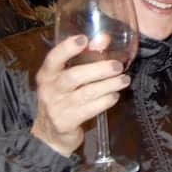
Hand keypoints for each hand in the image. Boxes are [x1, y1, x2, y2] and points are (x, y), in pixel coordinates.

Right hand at [31, 35, 130, 156]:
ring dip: (109, 85)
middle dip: (99, 70)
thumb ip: (85, 57)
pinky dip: (105, 101)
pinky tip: (115, 96)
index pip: (53, 58)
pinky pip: (90, 110)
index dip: (67, 48)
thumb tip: (105, 39)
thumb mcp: (67, 77)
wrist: (51, 132)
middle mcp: (49, 90)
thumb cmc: (64, 96)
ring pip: (86, 93)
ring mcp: (56, 107)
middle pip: (73, 76)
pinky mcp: (66, 122)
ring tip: (124, 80)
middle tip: (118, 66)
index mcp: (47, 74)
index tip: (83, 39)